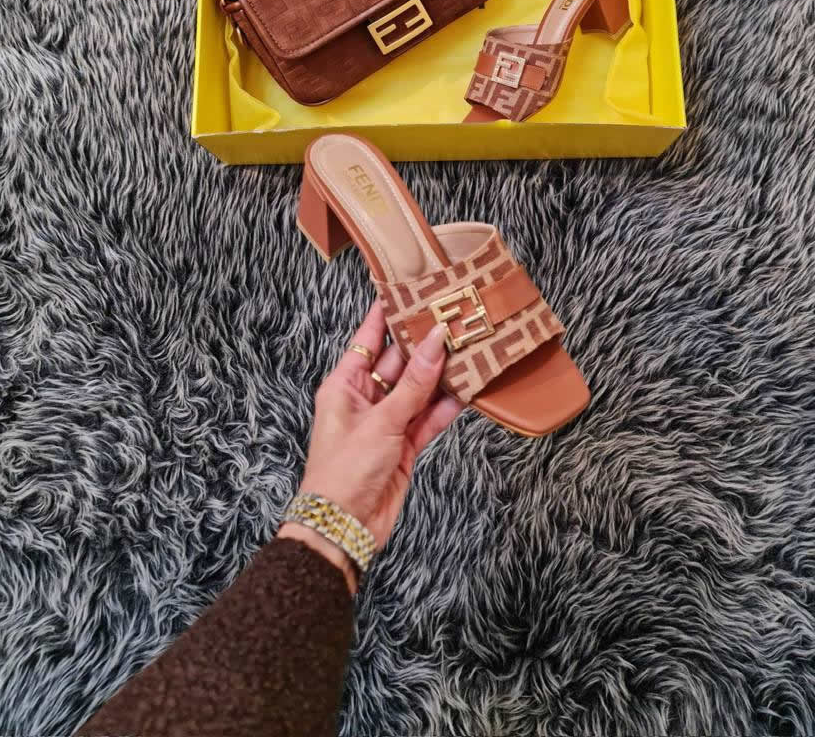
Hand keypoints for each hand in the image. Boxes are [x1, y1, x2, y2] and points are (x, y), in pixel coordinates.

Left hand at [278, 299, 462, 592]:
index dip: (388, 312)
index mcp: (344, 384)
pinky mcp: (404, 445)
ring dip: (441, 374)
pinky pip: (428, 418)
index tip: (409, 286)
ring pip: (419, 389)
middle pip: (399, 361)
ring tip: (470, 347)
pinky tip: (468, 390)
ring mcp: (386, 422)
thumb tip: (437, 342)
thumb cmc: (343, 472)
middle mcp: (365, 398)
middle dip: (425, 342)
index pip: (369, 337)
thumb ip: (414, 384)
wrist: (344, 529)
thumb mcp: (380, 422)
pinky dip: (447, 406)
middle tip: (454, 316)